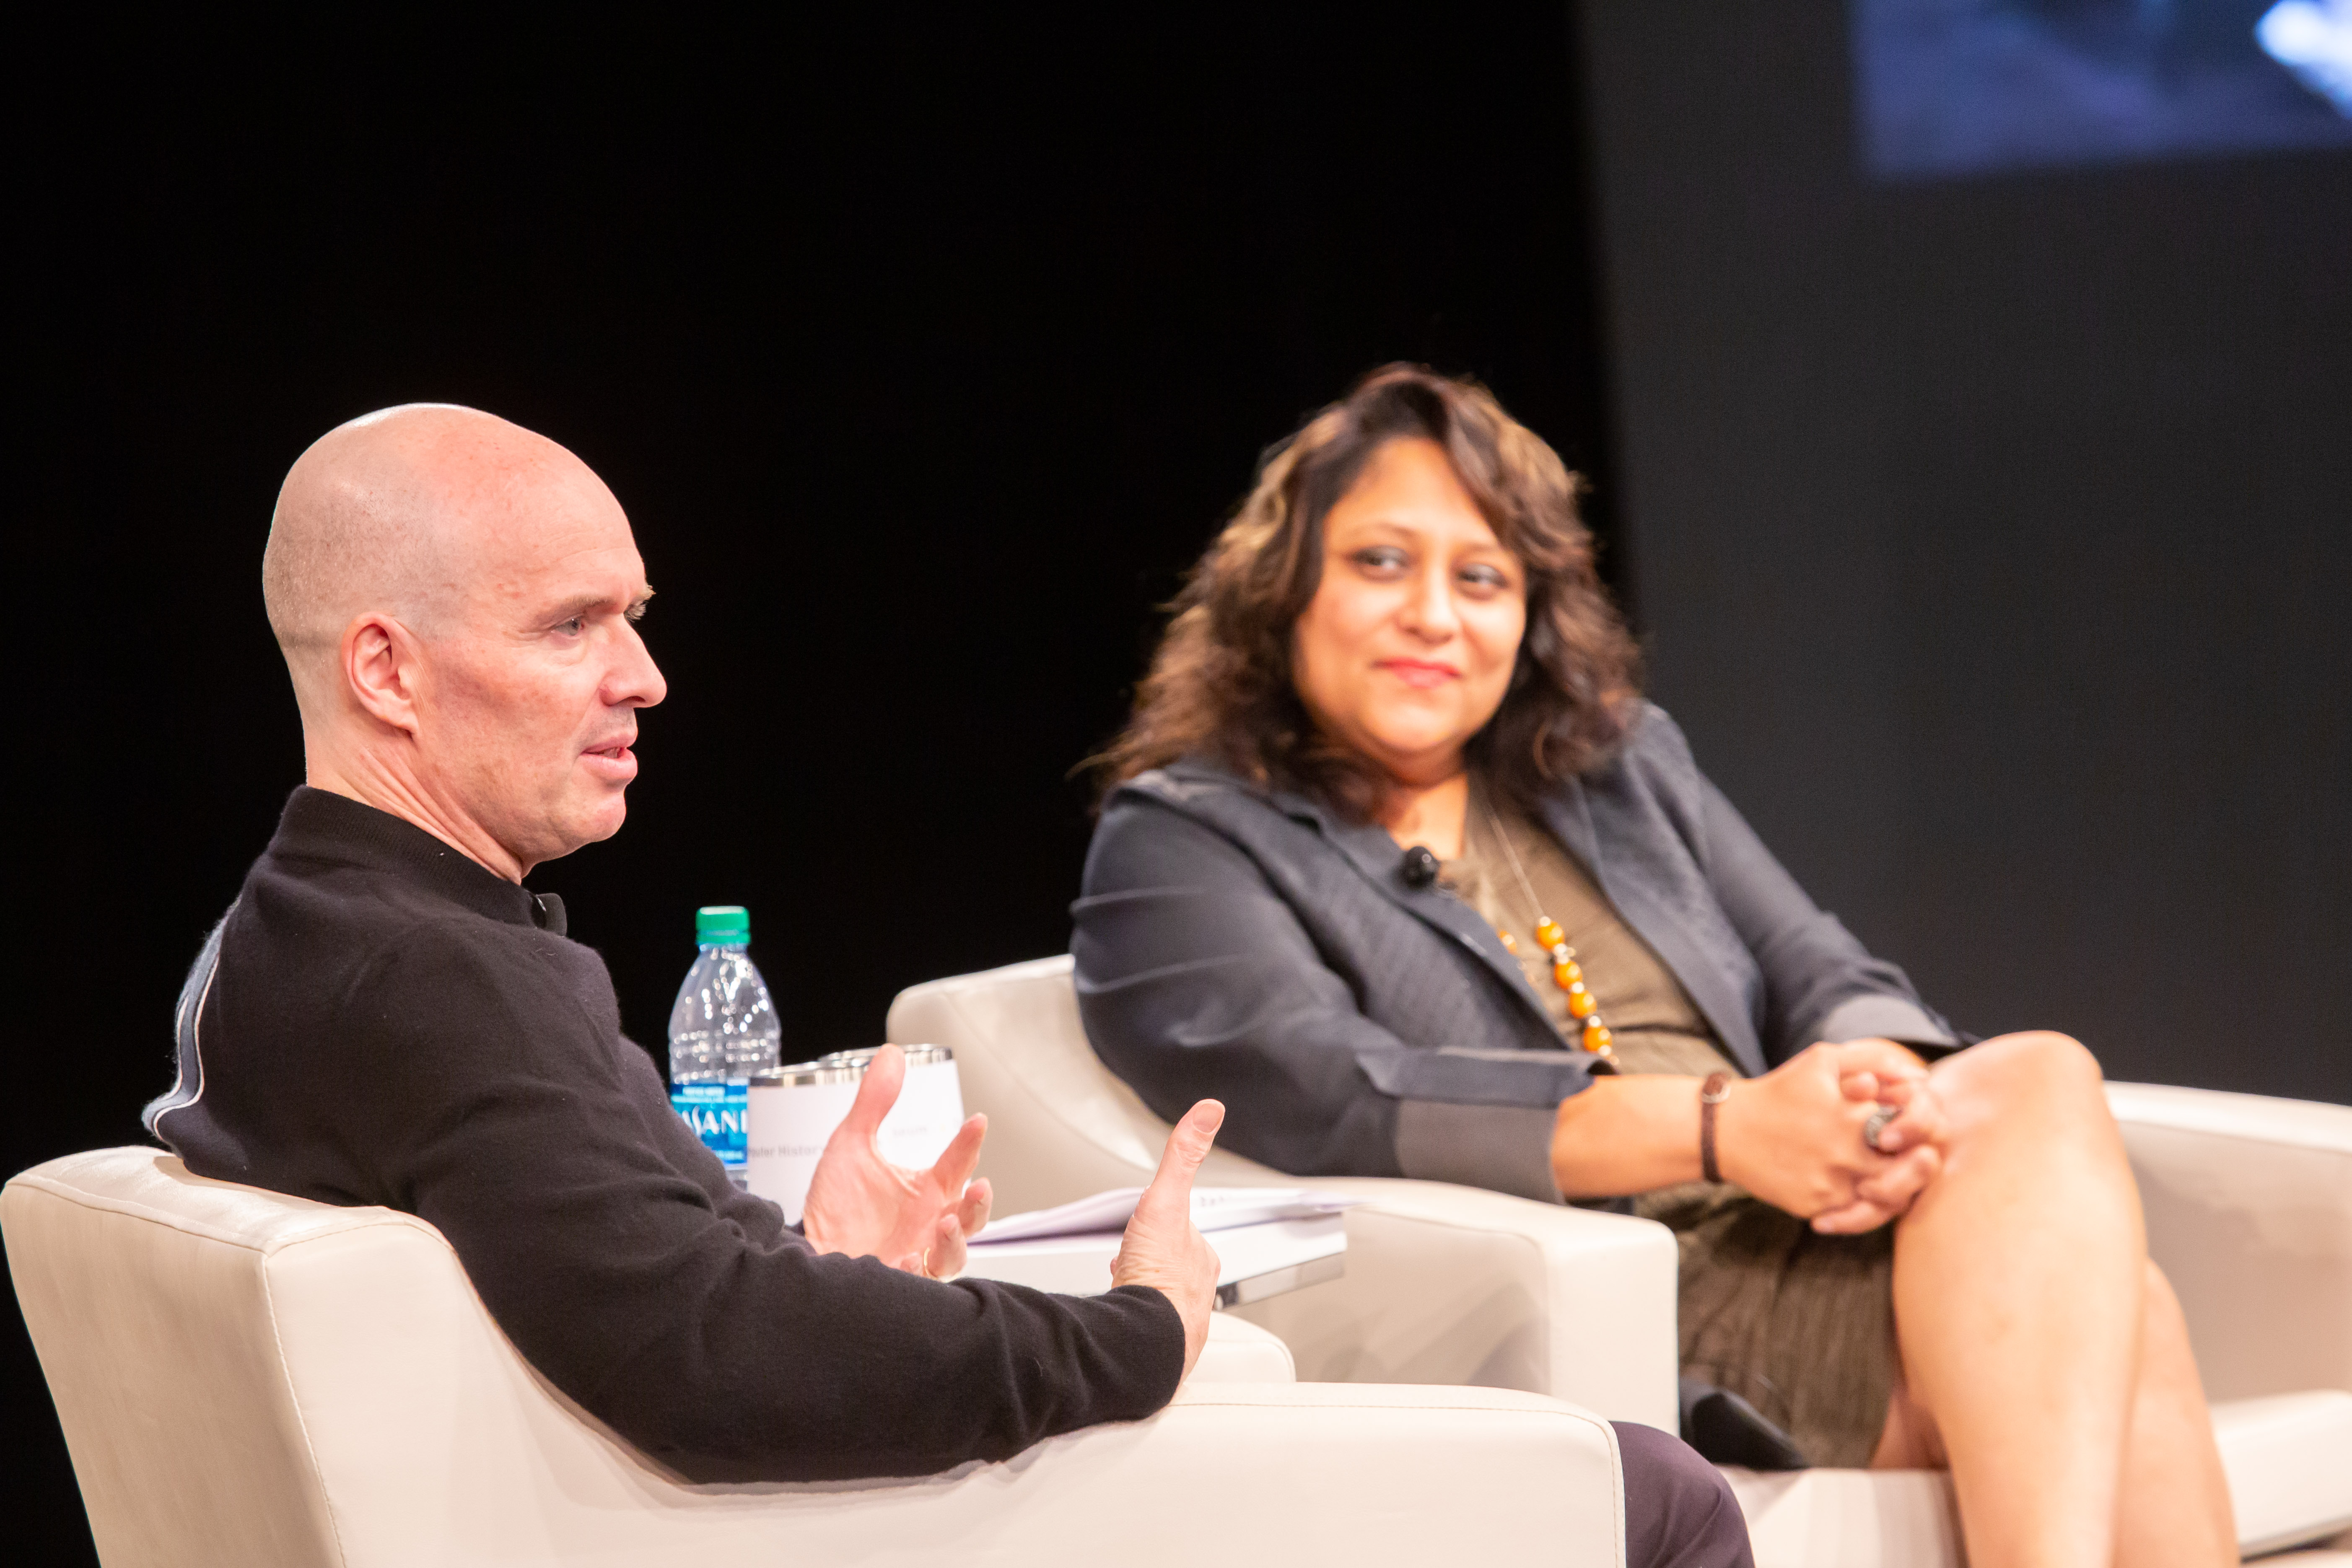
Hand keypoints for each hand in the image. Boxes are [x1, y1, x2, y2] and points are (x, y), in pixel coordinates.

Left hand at [801, 1045, 992, 1277]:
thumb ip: (875, 1102)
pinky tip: (907, 1259)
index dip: (970, 1142)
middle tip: (977, 1186)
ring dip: (955, 1240)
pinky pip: (917, 1283)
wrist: (807, 1248)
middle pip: (971, 1216)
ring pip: (954, 1254)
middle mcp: (929, 1223)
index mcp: (927, 1191)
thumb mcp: (851, 1145)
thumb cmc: (837, 1205)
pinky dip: (915, 1272)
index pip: (958, 1163)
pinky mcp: (897, 1281)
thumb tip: (892, 1054)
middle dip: (979, 1204)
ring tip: (943, 1224)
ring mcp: (917, 1254)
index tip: (977, 1121)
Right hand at [1111, 1100, 1225, 1382]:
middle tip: (1130, 1262)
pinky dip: (1131, 1324)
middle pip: (1172, 1271)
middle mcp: (1195, 1293)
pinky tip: (1119, 1323)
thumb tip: (1209, 1111)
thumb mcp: (1166, 1200)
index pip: (1185, 1238)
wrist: (1145, 1339)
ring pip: (1159, 1304)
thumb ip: (1183, 1156)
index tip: (1147, 1232)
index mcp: (1199, 1258)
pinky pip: (1145, 1334)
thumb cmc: (1157, 1275)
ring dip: (1142, 1294)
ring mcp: (1177, 1324)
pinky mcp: (1158, 1352)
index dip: (1163, 1231)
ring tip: (1123, 1291)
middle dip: (1151, 1264)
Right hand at [1714, 1043, 1939, 1234]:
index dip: (1917, 1132)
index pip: (1916, 1132)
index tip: (1902, 1129)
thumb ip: (1875, 1061)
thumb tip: (1919, 1078)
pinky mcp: (1816, 1206)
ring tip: (1870, 1173)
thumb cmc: (1779, 1091)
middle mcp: (1849, 1154)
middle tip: (1895, 1157)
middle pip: (1907, 1171)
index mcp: (1857, 1116)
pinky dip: (1855, 1204)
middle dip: (1908, 1165)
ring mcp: (1833, 1183)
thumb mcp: (1823, 1061)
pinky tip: (1840, 1184)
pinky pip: (1853, 1214)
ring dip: (1886, 1188)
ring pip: (1885, 1199)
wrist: (1728, 1131)